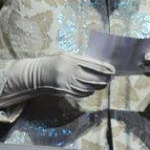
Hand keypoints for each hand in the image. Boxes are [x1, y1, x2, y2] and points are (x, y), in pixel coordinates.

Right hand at [0, 53, 114, 106]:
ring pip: (88, 87)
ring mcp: (66, 82)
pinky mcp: (64, 91)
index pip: (92, 64)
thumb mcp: (66, 57)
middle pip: (92, 77)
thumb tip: (98, 66)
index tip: (113, 69)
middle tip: (111, 78)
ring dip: (98, 86)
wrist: (36, 74)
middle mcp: (69, 71)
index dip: (104, 68)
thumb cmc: (53, 62)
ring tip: (104, 84)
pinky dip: (88, 92)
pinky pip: (80, 93)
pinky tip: (92, 90)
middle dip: (104, 78)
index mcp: (70, 59)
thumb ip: (80, 61)